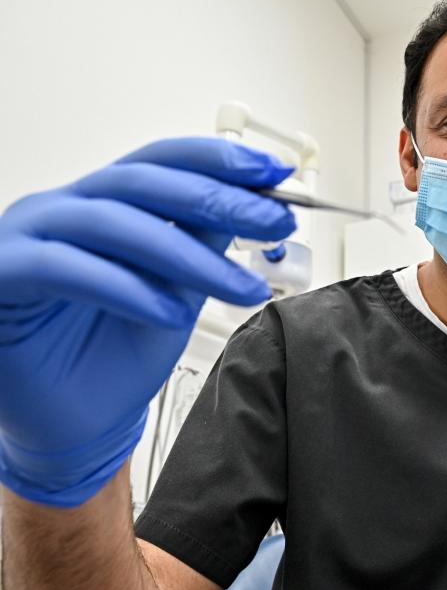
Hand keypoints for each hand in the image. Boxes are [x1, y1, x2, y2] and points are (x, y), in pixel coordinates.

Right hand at [0, 137, 295, 505]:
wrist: (76, 428)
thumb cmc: (116, 358)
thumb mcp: (178, 291)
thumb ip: (204, 243)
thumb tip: (257, 204)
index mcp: (104, 202)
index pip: (163, 162)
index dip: (220, 160)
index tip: (276, 173)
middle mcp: (64, 208)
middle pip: (144, 183)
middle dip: (219, 200)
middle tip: (275, 222)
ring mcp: (27, 236)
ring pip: (113, 224)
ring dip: (188, 256)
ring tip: (240, 287)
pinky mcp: (0, 275)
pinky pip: (66, 269)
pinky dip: (128, 289)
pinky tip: (173, 314)